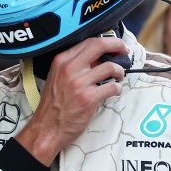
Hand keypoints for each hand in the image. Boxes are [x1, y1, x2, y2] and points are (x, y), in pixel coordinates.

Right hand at [16, 36, 126, 164]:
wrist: (46, 128)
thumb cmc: (53, 105)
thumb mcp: (57, 77)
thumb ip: (75, 66)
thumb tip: (98, 58)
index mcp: (61, 61)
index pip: (88, 41)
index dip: (106, 41)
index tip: (114, 45)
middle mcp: (69, 68)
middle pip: (100, 46)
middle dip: (117, 45)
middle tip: (124, 51)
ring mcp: (79, 83)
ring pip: (110, 67)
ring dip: (119, 71)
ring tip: (118, 78)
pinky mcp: (88, 98)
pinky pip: (112, 87)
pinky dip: (117, 89)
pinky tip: (114, 91)